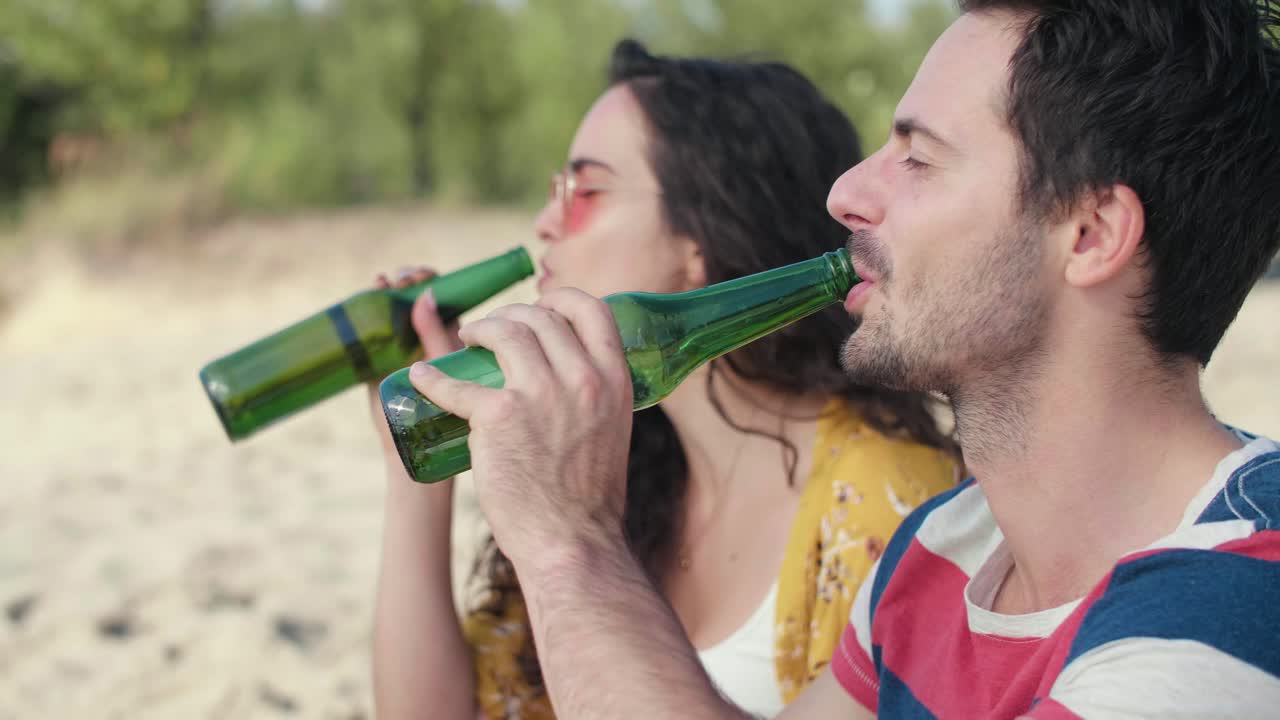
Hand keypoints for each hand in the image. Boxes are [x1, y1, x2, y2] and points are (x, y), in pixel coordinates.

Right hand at [367, 267, 463, 450]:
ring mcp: (399, 342)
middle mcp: (423, 334)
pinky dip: (369, 304)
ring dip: (389, 288)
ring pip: (393, 305)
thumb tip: (427, 295)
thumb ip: (435, 333)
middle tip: (404, 280)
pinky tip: (372, 289)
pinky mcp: (378, 355)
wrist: (416, 442)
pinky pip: (372, 325)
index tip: (423, 277)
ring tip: (385, 283)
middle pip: (414, 294)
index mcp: (447, 334)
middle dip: (408, 279)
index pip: (440, 295)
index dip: (430, 280)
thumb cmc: (443, 408)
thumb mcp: (442, 365)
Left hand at [406, 288, 633, 562]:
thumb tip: (574, 379)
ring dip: (479, 328)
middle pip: (539, 316)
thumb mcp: (611, 431)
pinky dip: (432, 378)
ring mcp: (538, 394)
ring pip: (503, 332)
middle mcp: (580, 379)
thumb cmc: (588, 499)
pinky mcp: (497, 416)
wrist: (573, 544)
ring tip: (465, 339)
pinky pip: (456, 383)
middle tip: (492, 331)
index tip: (540, 306)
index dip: (560, 298)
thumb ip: (595, 399)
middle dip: (510, 315)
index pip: (590, 309)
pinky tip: (419, 376)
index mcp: (614, 380)